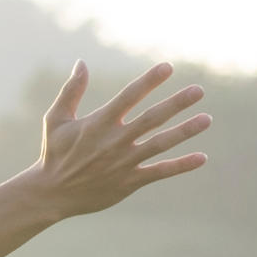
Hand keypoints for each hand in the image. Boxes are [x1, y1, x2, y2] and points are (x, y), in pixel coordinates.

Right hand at [30, 60, 210, 217]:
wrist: (50, 194)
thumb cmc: (54, 153)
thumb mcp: (56, 119)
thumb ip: (71, 90)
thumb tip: (81, 62)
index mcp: (97, 123)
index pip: (128, 97)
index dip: (148, 81)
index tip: (168, 67)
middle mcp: (114, 141)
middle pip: (151, 118)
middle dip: (176, 104)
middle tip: (199, 91)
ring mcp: (123, 162)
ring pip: (160, 143)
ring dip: (185, 131)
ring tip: (207, 119)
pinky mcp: (129, 181)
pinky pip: (159, 172)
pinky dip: (180, 165)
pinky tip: (201, 157)